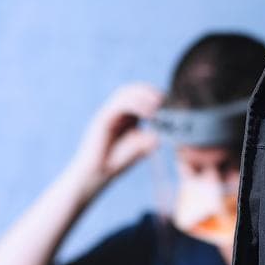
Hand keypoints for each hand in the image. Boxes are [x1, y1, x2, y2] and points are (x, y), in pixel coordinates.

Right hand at [62, 83, 162, 198]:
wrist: (94, 176)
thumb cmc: (116, 163)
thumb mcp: (140, 148)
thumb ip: (150, 137)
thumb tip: (162, 133)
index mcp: (125, 115)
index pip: (139, 94)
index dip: (154, 95)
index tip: (170, 101)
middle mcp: (115, 111)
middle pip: (132, 89)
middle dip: (150, 91)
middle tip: (165, 100)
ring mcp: (107, 113)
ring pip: (125, 93)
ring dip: (144, 96)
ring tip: (159, 105)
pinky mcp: (102, 119)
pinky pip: (119, 105)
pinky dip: (136, 105)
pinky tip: (149, 114)